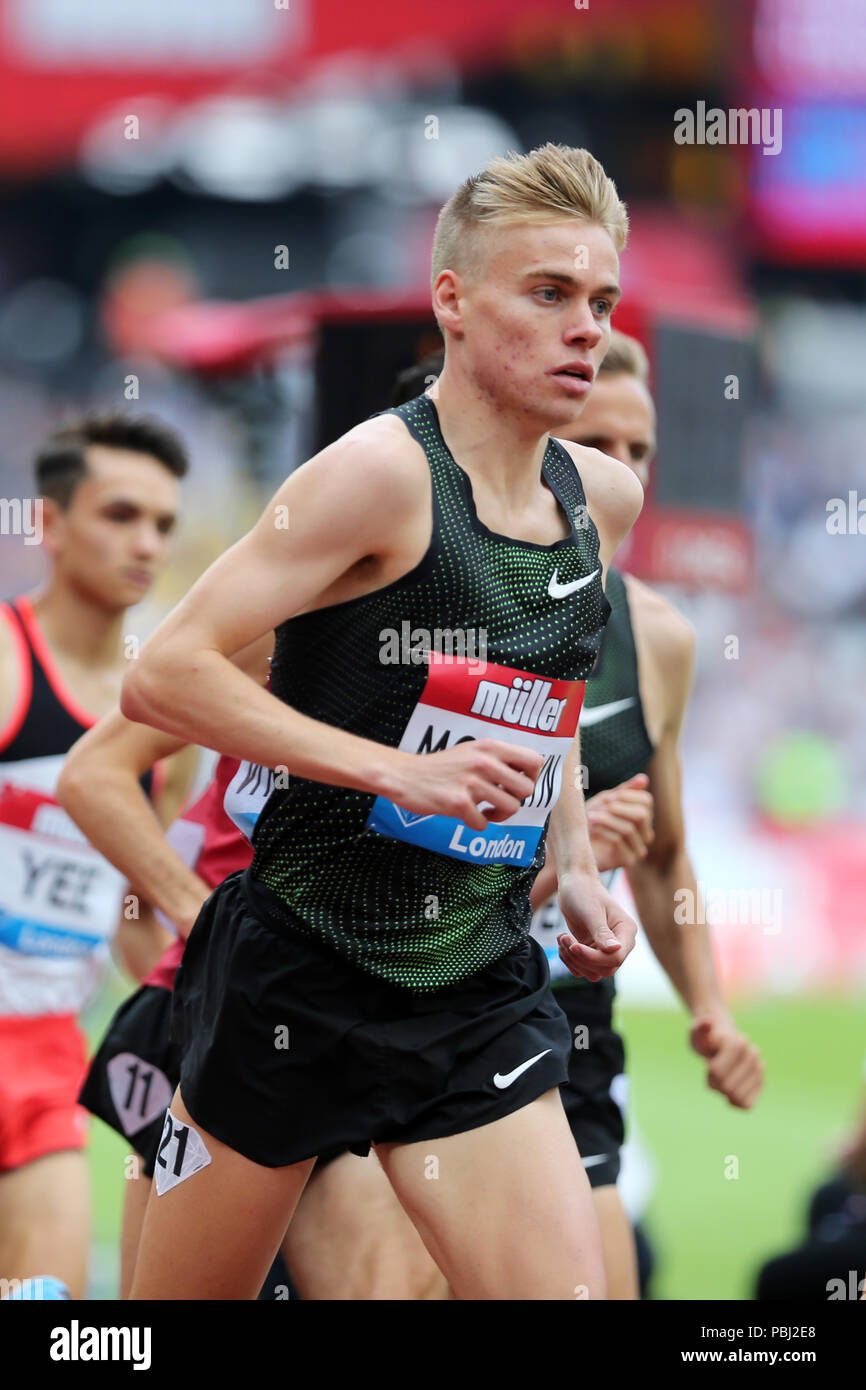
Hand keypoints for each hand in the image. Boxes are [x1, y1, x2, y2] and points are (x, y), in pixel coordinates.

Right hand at [386, 740, 543, 831]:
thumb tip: (528, 774)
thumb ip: (498, 757)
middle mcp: (484, 762)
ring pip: (510, 809)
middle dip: (515, 800)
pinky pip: (483, 824)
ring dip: (499, 815)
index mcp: (490, 747)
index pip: (535, 761)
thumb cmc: (441, 766)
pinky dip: (476, 824)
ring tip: (485, 810)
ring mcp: (471, 783)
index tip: (516, 784)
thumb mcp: (472, 750)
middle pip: (527, 790)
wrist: (405, 775)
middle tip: (499, 800)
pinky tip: (466, 815)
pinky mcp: (458, 803)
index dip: (531, 777)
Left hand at [555, 872, 637, 979]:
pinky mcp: (592, 951)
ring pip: (594, 972)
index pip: (616, 957)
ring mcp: (606, 949)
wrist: (574, 884)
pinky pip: (582, 968)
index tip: (573, 946)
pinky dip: (569, 960)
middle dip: (581, 959)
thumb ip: (602, 932)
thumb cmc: (584, 891)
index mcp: (626, 931)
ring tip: (562, 938)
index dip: (593, 957)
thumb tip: (616, 950)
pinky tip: (562, 942)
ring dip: (573, 960)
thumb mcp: (591, 911)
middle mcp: (620, 943)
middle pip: (605, 969)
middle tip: (565, 938)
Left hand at [587, 774, 653, 871]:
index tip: (609, 797)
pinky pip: (619, 841)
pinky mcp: (628, 860)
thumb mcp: (605, 802)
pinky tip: (591, 829)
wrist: (574, 847)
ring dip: (607, 819)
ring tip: (590, 817)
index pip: (646, 801)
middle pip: (642, 814)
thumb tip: (644, 778)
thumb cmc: (590, 821)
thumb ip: (624, 791)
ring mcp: (639, 849)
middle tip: (601, 806)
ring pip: (629, 828)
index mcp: (643, 817)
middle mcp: (645, 833)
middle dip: (619, 808)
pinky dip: (603, 832)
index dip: (628, 796)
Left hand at [689, 1015, 764, 1108]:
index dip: (709, 1073)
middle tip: (714, 1073)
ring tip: (724, 1078)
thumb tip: (707, 1023)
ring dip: (725, 1093)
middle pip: (727, 1088)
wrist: (722, 1041)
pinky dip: (735, 1102)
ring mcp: (759, 1068)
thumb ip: (699, 1029)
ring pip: (738, 1098)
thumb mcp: (697, 1033)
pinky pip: (747, 1104)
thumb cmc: (706, 1039)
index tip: (709, 1064)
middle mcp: (753, 1054)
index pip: (718, 1073)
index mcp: (737, 1043)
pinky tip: (730, 1092)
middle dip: (715, 1084)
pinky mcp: (761, 1082)